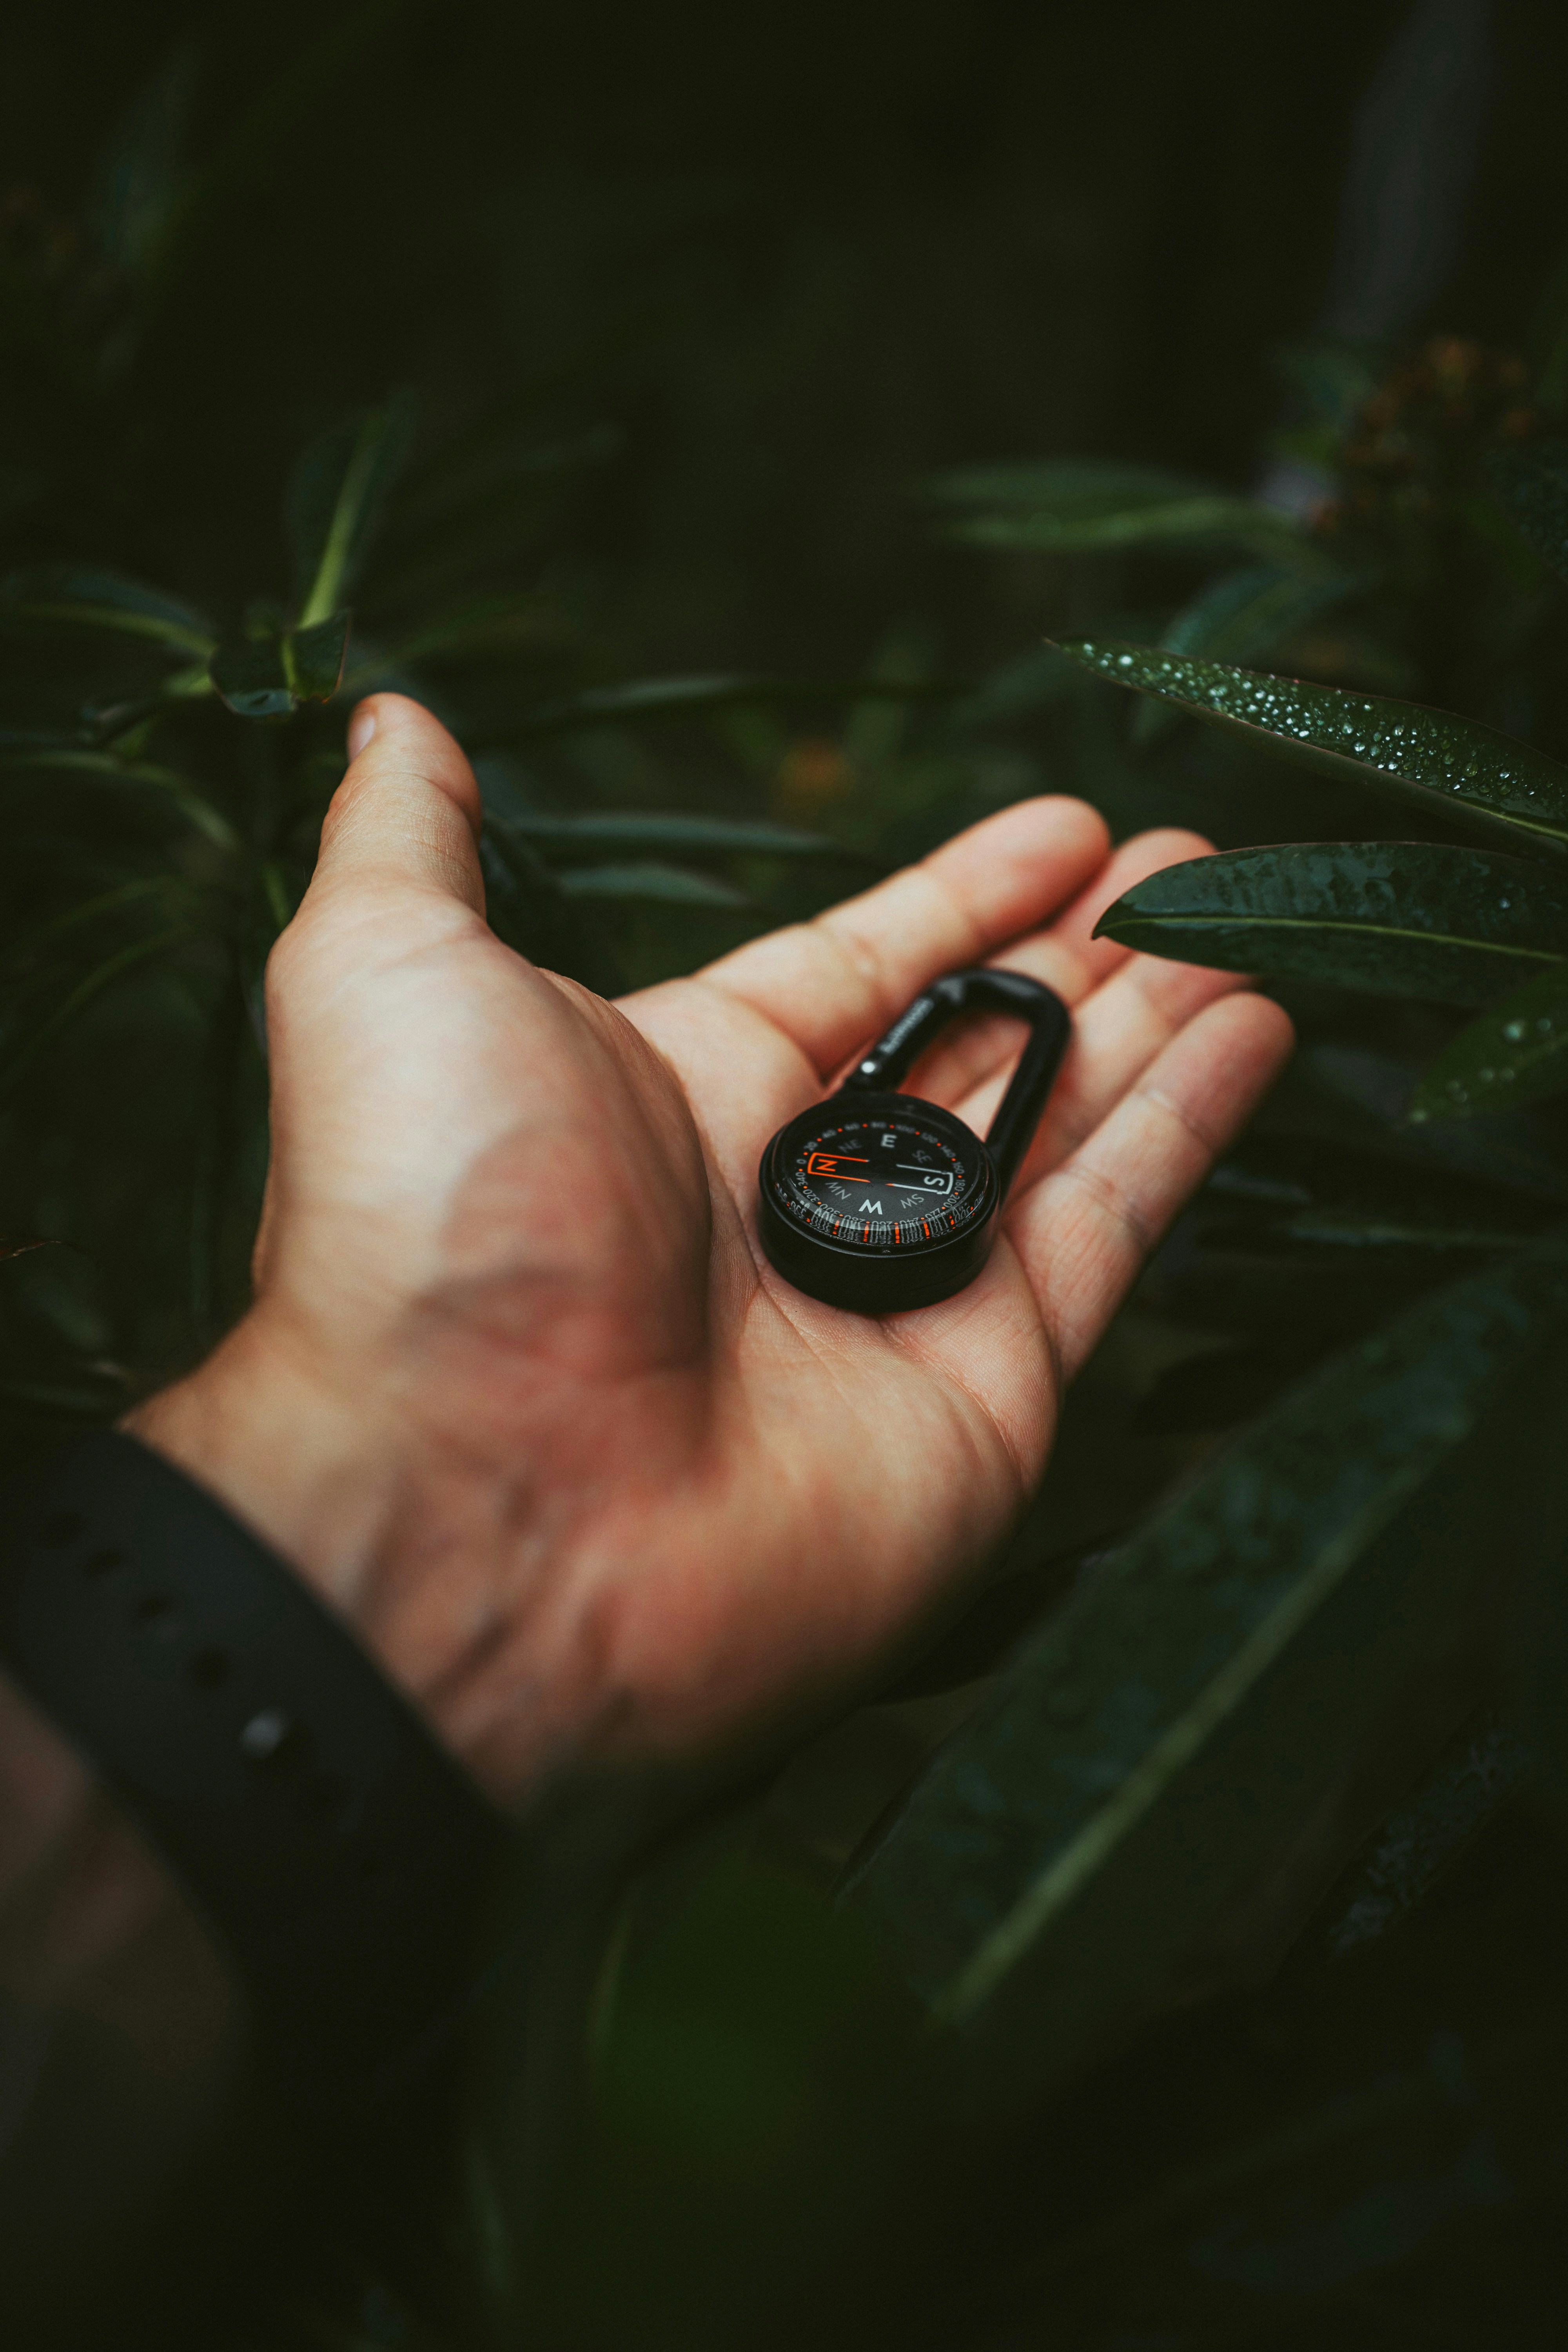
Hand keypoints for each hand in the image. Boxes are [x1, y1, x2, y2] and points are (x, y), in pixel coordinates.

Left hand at [125, 695, 1292, 1801]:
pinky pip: (1108, 1235)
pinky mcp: (985, 1394)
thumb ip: (413, 839)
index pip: (858, 970)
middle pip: (976, 1049)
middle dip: (1085, 957)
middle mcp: (789, 1198)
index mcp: (675, 1091)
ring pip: (1061, 1130)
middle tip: (1187, 872)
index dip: (964, 899)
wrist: (473, 1510)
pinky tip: (1257, 1027)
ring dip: (1157, 1024)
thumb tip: (394, 718)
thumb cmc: (423, 1225)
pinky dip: (1188, 1131)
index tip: (1067, 828)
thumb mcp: (385, 973)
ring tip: (1246, 928)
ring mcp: (895, 1302)